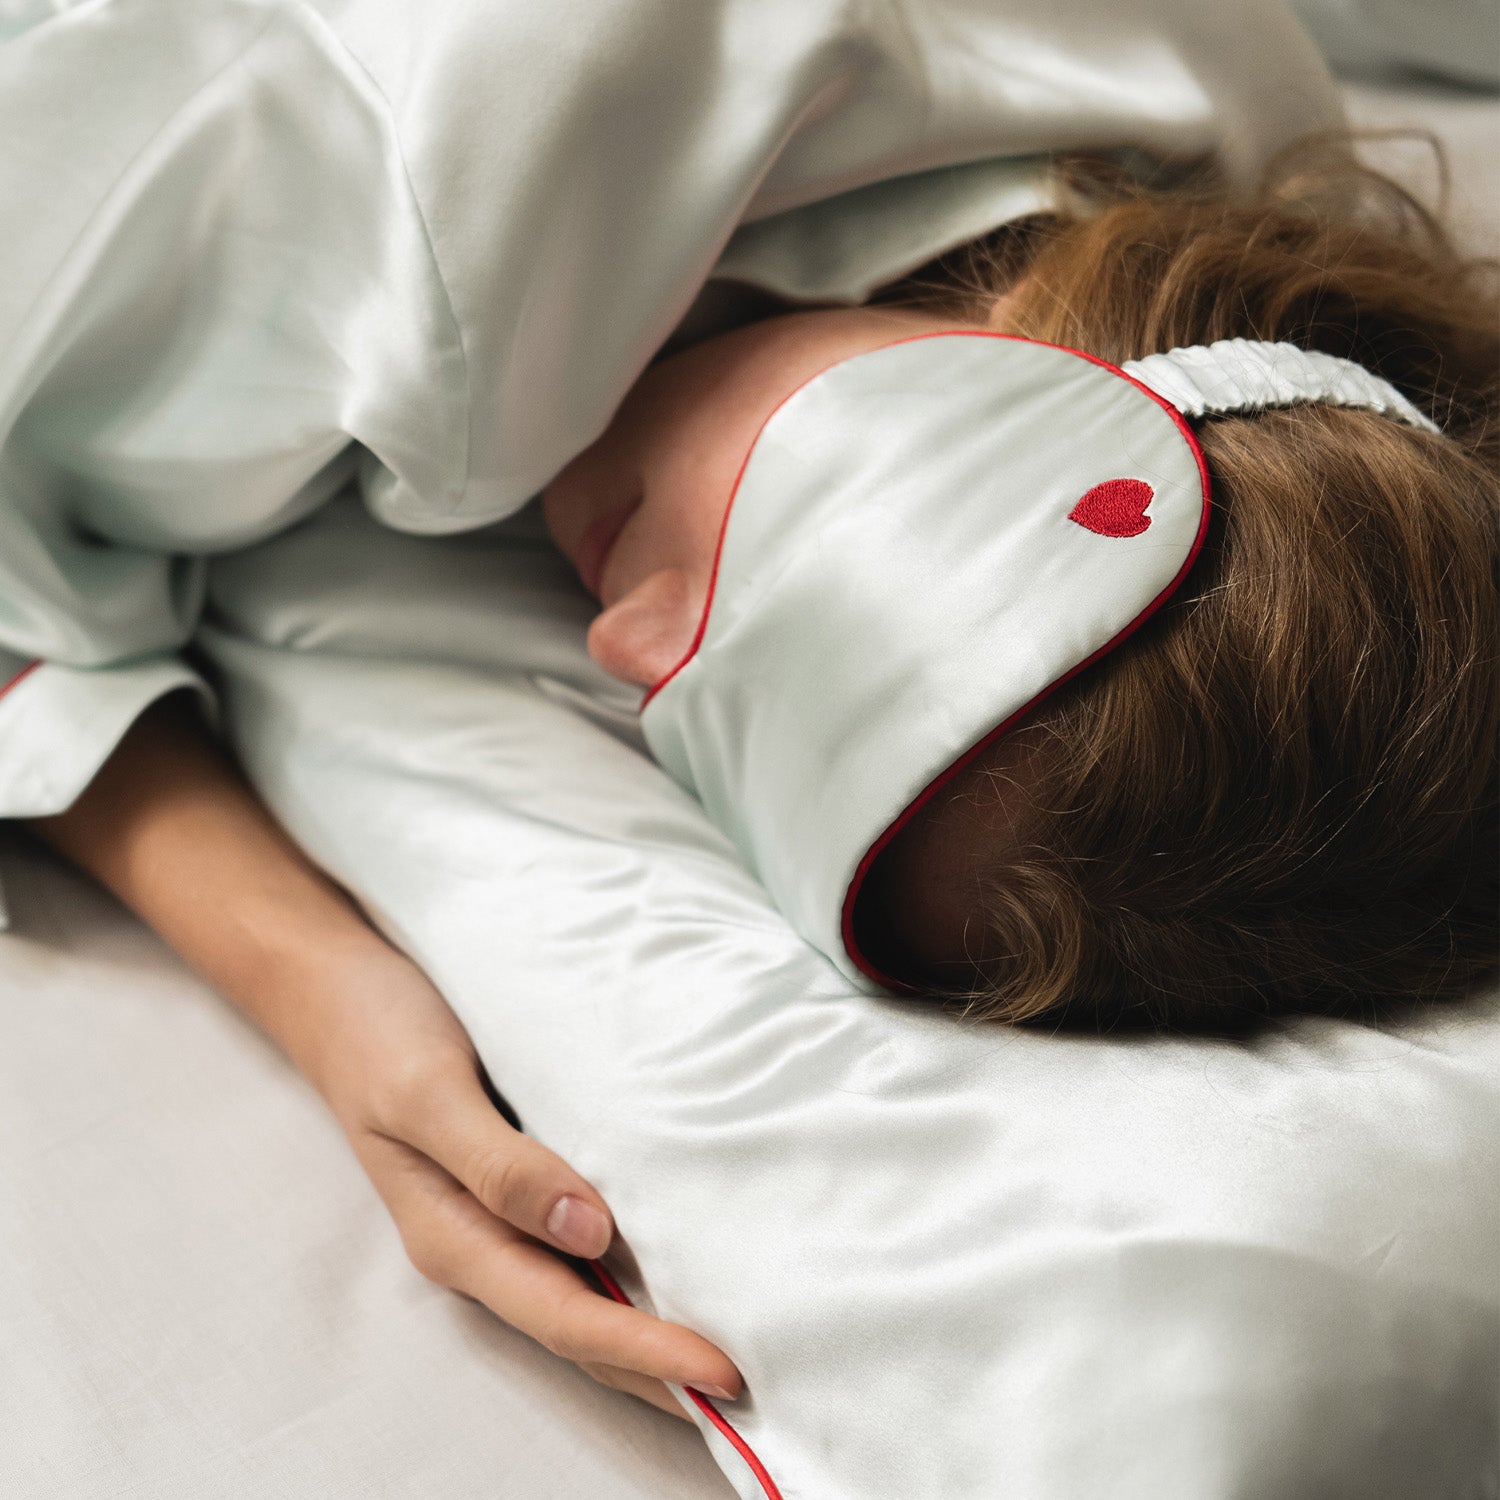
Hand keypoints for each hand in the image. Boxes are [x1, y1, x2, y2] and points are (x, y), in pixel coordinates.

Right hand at [27, 703, 740, 1417]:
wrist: (334, 985)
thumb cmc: (378, 1032)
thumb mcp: (428, 1093)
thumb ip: (500, 1166)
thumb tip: (591, 1234)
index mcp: (456, 1236)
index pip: (568, 1318)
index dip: (647, 1354)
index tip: (724, 1373)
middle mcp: (483, 1242)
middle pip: (584, 1329)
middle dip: (662, 1374)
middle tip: (758, 1395)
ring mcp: (501, 1215)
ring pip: (587, 1298)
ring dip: (654, 1336)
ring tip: (731, 1359)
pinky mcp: (520, 1178)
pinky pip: (585, 1247)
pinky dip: (636, 1274)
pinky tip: (683, 1269)